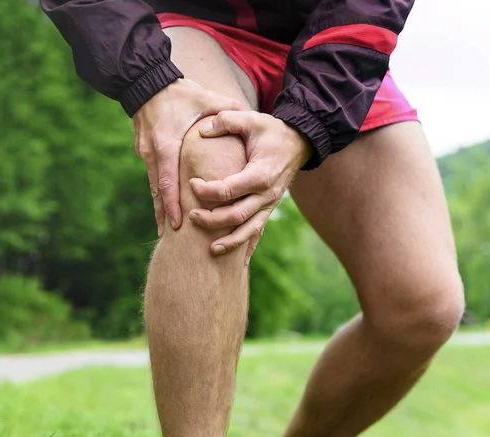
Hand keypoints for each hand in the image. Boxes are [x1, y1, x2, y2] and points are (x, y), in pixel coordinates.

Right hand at [133, 79, 244, 236]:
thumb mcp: (205, 99)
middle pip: (157, 191)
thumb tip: (249, 119)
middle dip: (164, 214)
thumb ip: (227, 112)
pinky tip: (163, 207)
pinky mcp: (143, 150)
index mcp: (167, 145)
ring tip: (165, 230)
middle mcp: (153, 153)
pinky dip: (158, 194)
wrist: (146, 80)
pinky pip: (152, 177)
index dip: (172, 205)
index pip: (168, 182)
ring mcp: (145, 153)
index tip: (177, 225)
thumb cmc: (179, 91)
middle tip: (170, 237)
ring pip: (152, 187)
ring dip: (159, 208)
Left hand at [188, 111, 312, 264]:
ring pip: (248, 230)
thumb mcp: (251, 120)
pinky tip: (236, 263)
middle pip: (236, 215)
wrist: (298, 143)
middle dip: (212, 219)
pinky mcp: (268, 209)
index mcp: (261, 173)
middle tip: (191, 216)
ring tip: (209, 249)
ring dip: (229, 241)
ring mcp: (269, 205)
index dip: (207, 190)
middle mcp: (267, 194)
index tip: (191, 184)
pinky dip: (246, 246)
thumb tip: (203, 129)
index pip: (230, 189)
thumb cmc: (271, 131)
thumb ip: (227, 121)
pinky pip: (257, 231)